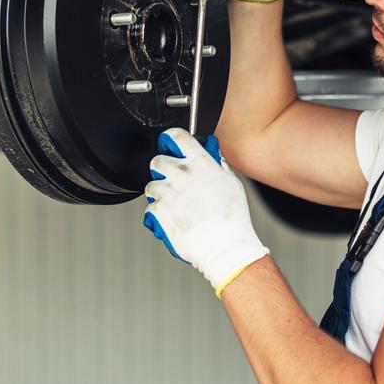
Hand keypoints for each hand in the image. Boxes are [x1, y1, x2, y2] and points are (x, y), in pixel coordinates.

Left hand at [142, 129, 269, 297]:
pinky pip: (150, 208)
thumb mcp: (232, 183)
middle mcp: (182, 175)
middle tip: (172, 180)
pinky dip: (159, 215)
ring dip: (160, 194)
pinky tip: (174, 219)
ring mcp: (168, 193)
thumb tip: (211, 154)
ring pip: (151, 187)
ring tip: (177, 206)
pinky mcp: (159, 212)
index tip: (169, 146)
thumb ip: (217, 165)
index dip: (170, 140)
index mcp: (201, 163)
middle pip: (157, 161)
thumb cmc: (233, 219)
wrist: (226, 247)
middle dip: (162, 170)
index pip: (176, 136)